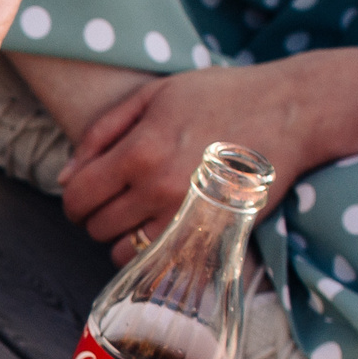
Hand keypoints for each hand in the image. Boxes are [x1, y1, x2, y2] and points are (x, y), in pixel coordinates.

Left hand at [60, 48, 357, 264]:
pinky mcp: (211, 234)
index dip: (73, 199)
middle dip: (96, 215)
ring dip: (120, 238)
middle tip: (116, 199)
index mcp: (139, 151)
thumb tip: (66, 176)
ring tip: (138, 215)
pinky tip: (159, 231)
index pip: (78, 197)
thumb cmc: (221, 96)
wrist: (291, 112)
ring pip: (122, 251)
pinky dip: (148, 253)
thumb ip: (101, 133)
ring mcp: (186, 217)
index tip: (84, 194)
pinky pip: (158, 262)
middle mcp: (158, 188)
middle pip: (97, 226)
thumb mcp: (153, 95)